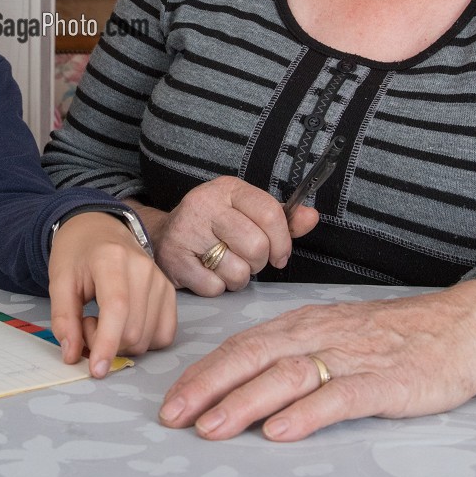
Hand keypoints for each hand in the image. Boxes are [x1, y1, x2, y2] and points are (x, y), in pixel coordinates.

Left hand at [47, 211, 177, 377]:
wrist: (100, 230)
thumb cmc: (77, 254)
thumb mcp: (58, 281)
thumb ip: (63, 319)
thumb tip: (72, 356)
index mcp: (112, 259)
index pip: (116, 308)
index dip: (107, 343)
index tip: (96, 370)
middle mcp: (144, 268)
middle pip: (133, 331)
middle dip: (106, 343)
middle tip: (86, 324)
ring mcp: (161, 281)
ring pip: (147, 338)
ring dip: (121, 343)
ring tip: (103, 319)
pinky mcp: (170, 293)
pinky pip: (163, 335)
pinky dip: (142, 340)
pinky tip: (124, 324)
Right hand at [131, 177, 318, 294]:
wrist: (163, 235)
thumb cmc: (214, 225)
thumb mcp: (246, 212)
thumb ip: (282, 218)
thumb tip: (312, 217)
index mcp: (229, 189)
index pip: (270, 213)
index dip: (282, 241)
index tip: (280, 255)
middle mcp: (205, 204)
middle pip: (256, 246)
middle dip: (258, 262)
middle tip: (247, 259)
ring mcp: (187, 231)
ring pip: (237, 271)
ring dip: (237, 277)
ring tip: (225, 265)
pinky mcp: (174, 258)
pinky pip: (214, 287)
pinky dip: (216, 287)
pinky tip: (207, 273)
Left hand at [158, 279, 475, 440]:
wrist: (460, 326)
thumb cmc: (393, 336)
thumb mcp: (332, 334)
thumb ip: (290, 354)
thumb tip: (239, 382)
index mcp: (302, 324)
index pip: (240, 345)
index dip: (202, 373)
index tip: (171, 399)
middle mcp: (319, 335)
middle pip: (253, 357)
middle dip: (208, 387)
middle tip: (174, 415)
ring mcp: (351, 358)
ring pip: (287, 375)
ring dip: (245, 401)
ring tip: (213, 426)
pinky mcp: (383, 382)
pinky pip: (338, 397)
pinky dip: (306, 414)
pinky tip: (281, 430)